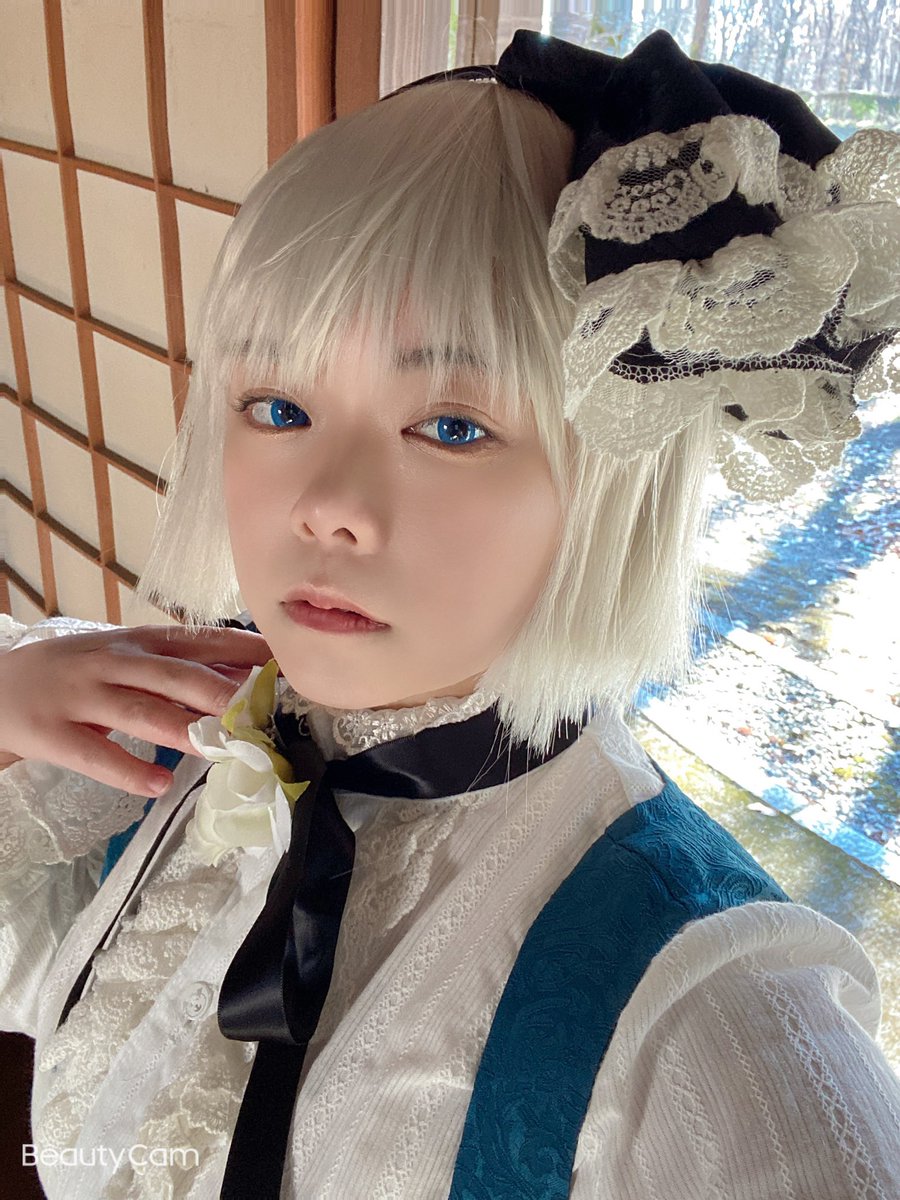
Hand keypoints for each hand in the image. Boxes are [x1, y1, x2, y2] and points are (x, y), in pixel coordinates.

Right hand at [0, 624, 274, 795]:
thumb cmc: (72, 673)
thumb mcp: (121, 659)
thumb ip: (175, 670)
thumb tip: (243, 680)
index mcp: (133, 642)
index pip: (193, 641)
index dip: (237, 651)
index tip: (278, 662)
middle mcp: (110, 663)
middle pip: (173, 675)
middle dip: (219, 692)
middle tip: (261, 710)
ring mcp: (79, 696)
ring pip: (139, 712)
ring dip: (184, 730)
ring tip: (221, 748)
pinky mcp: (50, 733)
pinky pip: (94, 755)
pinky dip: (128, 770)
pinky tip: (159, 785)